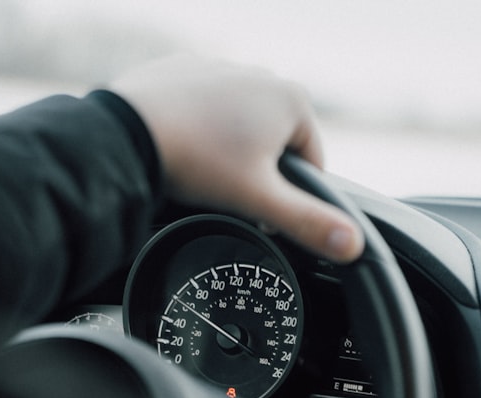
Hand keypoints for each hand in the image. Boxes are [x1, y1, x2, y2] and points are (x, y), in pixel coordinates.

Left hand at [109, 55, 363, 263]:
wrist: (127, 135)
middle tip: (225, 193)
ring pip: (237, 126)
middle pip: (273, 144)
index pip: (312, 162)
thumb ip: (309, 223)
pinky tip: (179, 151)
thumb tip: (353, 245)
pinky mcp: (183, 71)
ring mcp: (220, 68)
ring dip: (226, 152)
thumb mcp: (260, 201)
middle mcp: (260, 74)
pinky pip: (201, 111)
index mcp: (291, 100)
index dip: (290, 196)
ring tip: (199, 173)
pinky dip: (195, 131)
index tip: (260, 211)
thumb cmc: (197, 162)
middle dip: (255, 172)